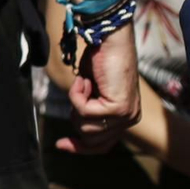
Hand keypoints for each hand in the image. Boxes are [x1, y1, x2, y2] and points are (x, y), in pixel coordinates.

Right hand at [56, 26, 139, 153]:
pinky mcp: (118, 109)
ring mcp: (126, 116)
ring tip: (86, 82)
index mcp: (126, 117)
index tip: (59, 144)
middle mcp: (130, 119)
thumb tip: (76, 127)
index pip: (102, 145)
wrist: (111, 41)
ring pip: (85, 127)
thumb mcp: (91, 91)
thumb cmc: (100, 59)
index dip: (80, 147)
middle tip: (81, 90)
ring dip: (76, 102)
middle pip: (90, 139)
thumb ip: (89, 109)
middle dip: (76, 115)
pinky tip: (85, 80)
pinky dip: (76, 94)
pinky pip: (84, 111)